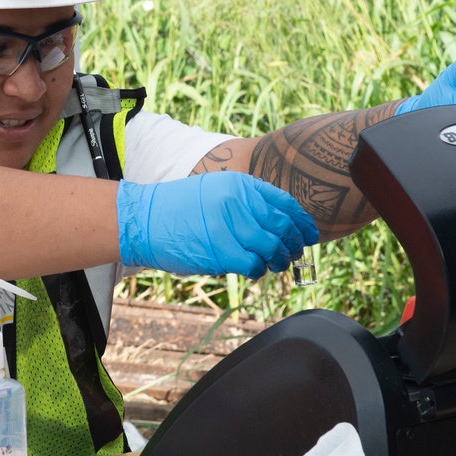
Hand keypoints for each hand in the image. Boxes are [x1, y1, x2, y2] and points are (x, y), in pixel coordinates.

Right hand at [117, 173, 318, 279]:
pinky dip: (257, 271)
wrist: (145, 219)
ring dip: (278, 260)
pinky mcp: (221, 251)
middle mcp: (238, 201)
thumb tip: (282, 223)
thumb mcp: (216, 190)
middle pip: (282, 227)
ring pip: (272, 248)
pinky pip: (253, 266)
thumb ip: (247, 201)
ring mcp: (229, 226)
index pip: (285, 203)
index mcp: (240, 184)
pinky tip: (252, 269)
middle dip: (293, 244)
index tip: (309, 235)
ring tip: (274, 264)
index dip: (302, 222)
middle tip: (293, 254)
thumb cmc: (180, 208)